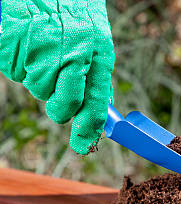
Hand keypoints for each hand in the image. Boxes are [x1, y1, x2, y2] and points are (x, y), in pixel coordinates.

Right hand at [0, 0, 114, 153]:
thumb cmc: (72, 12)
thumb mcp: (96, 40)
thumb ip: (97, 74)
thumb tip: (101, 108)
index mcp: (96, 54)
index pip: (95, 103)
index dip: (88, 128)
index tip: (83, 146)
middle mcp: (69, 55)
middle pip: (62, 105)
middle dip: (60, 108)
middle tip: (57, 95)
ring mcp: (39, 51)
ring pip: (37, 90)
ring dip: (39, 79)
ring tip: (43, 51)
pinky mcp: (12, 45)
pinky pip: (15, 72)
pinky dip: (19, 64)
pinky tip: (27, 45)